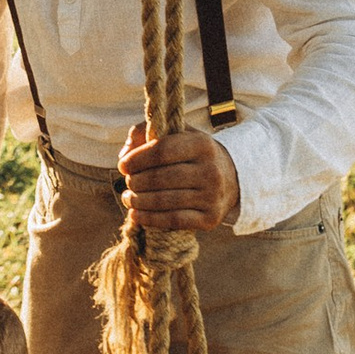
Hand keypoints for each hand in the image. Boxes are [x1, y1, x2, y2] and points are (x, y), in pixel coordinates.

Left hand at [118, 121, 238, 231]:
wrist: (232, 179)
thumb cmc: (193, 155)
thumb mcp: (177, 135)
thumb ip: (146, 133)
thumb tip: (124, 154)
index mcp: (202, 144)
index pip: (162, 150)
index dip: (137, 159)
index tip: (123, 165)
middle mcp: (210, 170)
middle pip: (160, 178)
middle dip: (136, 181)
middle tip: (128, 182)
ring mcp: (212, 196)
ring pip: (164, 201)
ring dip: (138, 201)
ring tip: (128, 198)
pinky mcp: (210, 218)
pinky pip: (173, 221)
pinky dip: (149, 219)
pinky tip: (136, 214)